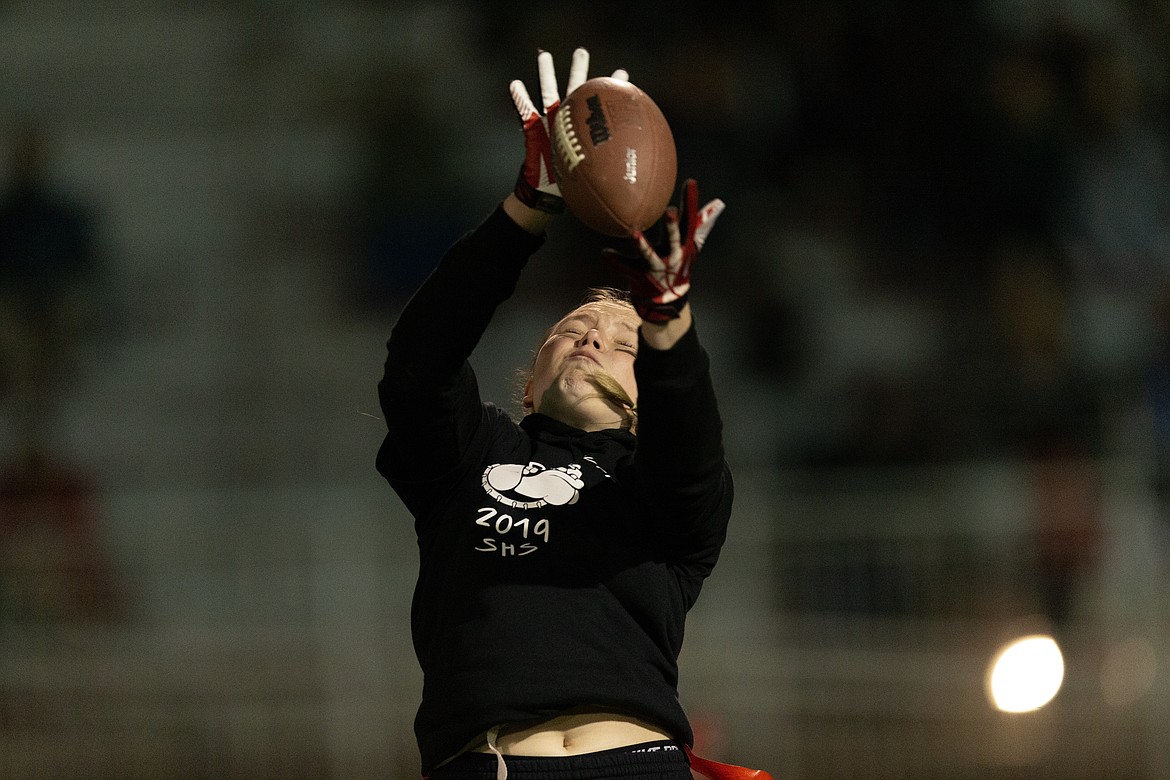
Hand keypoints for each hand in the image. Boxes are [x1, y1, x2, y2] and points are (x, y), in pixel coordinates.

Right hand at [509, 48, 628, 213]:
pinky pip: (525, 113)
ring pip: (548, 93)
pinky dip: (520, 99)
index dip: (612, 90)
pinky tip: (516, 84)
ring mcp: (550, 125)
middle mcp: (569, 122)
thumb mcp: (599, 181)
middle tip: (581, 52)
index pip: (601, 105)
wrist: (549, 196)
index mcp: (586, 129)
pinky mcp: (533, 132)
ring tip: (545, 56)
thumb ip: (617, 177)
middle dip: (578, 70)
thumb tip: (650, 193)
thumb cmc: (575, 188)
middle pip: (574, 90)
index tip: (623, 75)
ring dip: (546, 74)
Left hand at [603, 179, 725, 322]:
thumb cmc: (680, 266)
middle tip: (671, 211)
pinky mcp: (641, 277)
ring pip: (649, 255)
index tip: (690, 182)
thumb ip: (703, 224)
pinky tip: (605, 253)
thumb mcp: (692, 245)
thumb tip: (718, 204)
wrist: (668, 301)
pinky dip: (615, 261)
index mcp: (684, 245)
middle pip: (674, 239)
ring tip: (634, 232)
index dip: (690, 202)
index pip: (690, 220)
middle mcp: (672, 256)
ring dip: (643, 245)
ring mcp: (656, 268)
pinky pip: (626, 268)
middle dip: (672, 227)